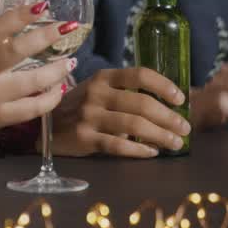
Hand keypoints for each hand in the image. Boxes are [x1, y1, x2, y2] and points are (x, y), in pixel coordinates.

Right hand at [0, 3, 75, 144]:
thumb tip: (29, 24)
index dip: (20, 15)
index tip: (42, 6)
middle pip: (17, 51)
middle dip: (46, 37)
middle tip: (67, 28)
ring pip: (32, 81)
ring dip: (56, 70)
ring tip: (70, 61)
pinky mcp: (2, 117)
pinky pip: (33, 108)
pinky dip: (51, 98)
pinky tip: (60, 88)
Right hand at [51, 67, 188, 157]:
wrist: (42, 125)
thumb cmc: (78, 107)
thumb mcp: (97, 91)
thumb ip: (123, 93)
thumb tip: (165, 107)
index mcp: (103, 77)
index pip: (140, 74)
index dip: (164, 85)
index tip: (181, 99)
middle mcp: (96, 93)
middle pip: (142, 103)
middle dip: (169, 117)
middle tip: (185, 128)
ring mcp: (89, 115)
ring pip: (134, 125)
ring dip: (161, 135)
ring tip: (176, 143)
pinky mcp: (84, 138)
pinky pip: (118, 145)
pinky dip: (139, 150)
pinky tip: (152, 152)